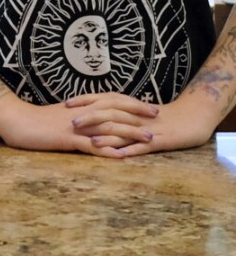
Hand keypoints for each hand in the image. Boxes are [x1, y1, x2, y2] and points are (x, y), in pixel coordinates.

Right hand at [0, 91, 157, 156]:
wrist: (14, 119)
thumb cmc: (34, 119)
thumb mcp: (59, 115)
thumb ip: (78, 116)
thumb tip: (93, 119)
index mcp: (80, 107)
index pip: (110, 100)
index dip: (130, 102)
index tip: (148, 106)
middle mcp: (81, 114)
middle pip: (114, 110)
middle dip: (137, 114)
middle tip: (157, 117)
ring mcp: (74, 127)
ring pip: (107, 127)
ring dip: (130, 133)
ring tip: (149, 139)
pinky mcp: (66, 140)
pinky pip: (90, 146)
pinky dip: (107, 151)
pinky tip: (121, 156)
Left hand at [83, 94, 215, 157]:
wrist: (189, 119)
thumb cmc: (158, 117)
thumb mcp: (134, 111)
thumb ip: (114, 111)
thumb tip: (90, 112)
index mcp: (127, 106)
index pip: (102, 99)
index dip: (84, 101)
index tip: (65, 104)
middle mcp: (134, 115)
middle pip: (110, 113)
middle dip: (90, 117)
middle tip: (71, 121)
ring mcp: (146, 128)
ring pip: (124, 131)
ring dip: (107, 136)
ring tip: (90, 141)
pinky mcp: (159, 141)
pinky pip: (142, 147)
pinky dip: (130, 150)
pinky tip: (118, 156)